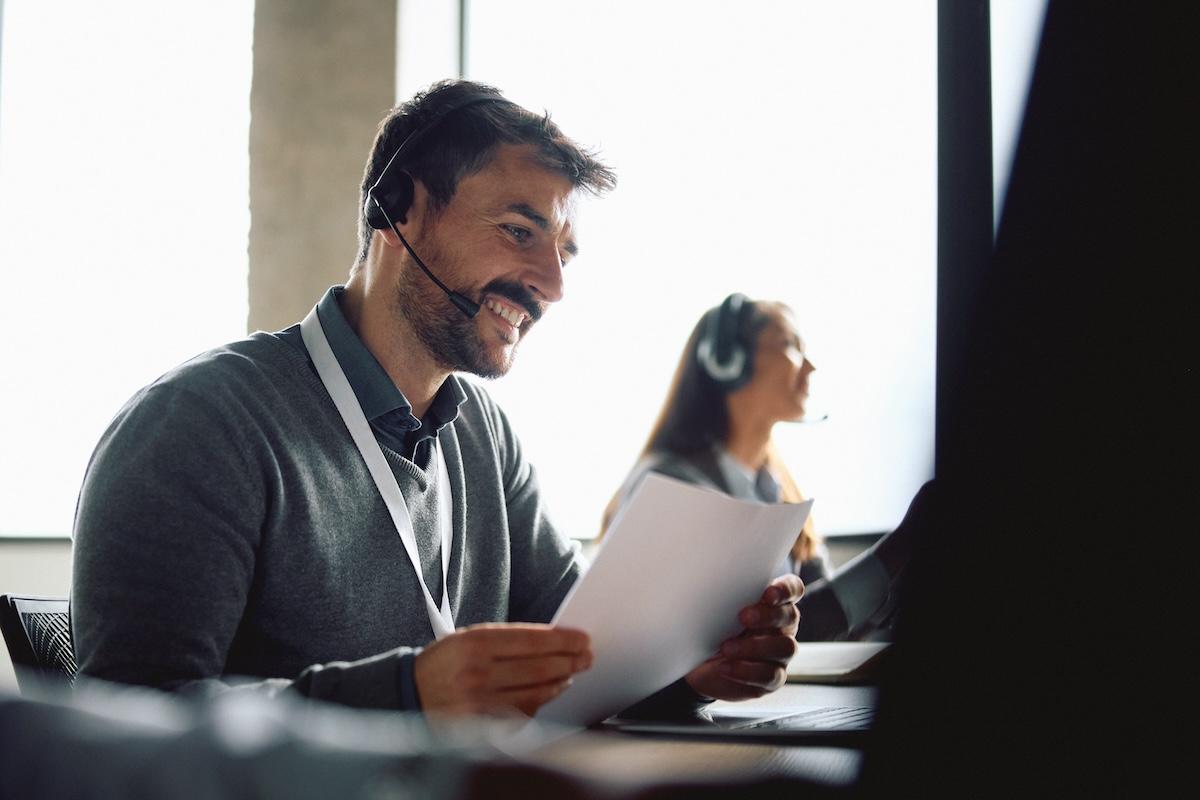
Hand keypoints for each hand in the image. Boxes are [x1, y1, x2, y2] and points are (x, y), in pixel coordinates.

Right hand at [414, 623, 590, 716]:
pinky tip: (548, 693)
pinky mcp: (480, 727)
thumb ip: (506, 640)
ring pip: (534, 693)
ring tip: (570, 674)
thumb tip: (552, 642)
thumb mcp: (467, 638)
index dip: (563, 640)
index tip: (582, 639)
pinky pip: (521, 714)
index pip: (531, 640)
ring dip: (559, 683)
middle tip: (585, 657)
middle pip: (538, 668)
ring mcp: (479, 703)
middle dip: (569, 661)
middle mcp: (476, 672)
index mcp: (473, 643)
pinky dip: (540, 703)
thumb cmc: (444, 663)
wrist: (408, 694)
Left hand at [684, 574, 802, 700]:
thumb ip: (724, 595)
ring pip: (784, 647)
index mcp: (773, 603)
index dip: (785, 590)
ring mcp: (780, 653)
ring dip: (754, 647)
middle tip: (742, 617)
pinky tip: (726, 667)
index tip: (768, 593)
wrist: (701, 666)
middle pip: (789, 617)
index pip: (792, 589)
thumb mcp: (714, 608)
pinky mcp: (773, 679)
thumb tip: (707, 578)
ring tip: (726, 648)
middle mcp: (783, 626)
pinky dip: (747, 671)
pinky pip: (770, 676)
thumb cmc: (712, 629)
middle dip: (767, 616)